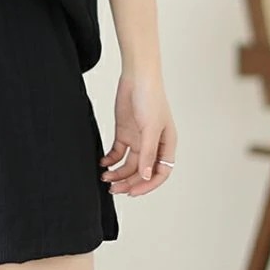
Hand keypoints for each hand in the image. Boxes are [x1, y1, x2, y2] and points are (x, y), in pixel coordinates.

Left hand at [99, 69, 176, 196]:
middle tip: (113, 189)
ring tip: (105, 178)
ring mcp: (138, 138)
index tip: (132, 192)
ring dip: (117, 173)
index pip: (159, 173)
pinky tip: (103, 163)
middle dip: (128, 182)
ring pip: (128, 164)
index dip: (147, 185)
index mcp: (166, 145)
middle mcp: (153, 145)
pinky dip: (110, 159)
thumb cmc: (151, 98)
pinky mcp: (124, 131)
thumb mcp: (150, 128)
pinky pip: (118, 152)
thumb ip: (147, 153)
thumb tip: (145, 176)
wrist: (137, 77)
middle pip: (141, 171)